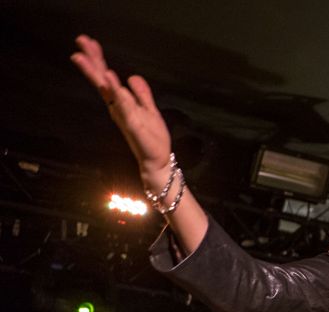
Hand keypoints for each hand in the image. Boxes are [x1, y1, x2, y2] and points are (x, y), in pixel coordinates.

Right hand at [70, 34, 171, 179]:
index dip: (98, 60)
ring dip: (99, 74)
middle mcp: (118, 108)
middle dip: (92, 61)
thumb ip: (142, 95)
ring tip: (87, 57)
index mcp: (121, 103)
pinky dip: (117, 94)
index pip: (107, 78)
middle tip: (80, 41)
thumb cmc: (153, 138)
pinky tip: (112, 81)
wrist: (157, 161)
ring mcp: (124, 116)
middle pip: (102, 81)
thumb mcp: (149, 110)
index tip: (88, 42)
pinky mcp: (133, 125)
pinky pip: (123, 107)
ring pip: (108, 91)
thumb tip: (132, 77)